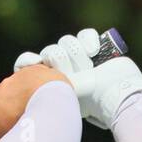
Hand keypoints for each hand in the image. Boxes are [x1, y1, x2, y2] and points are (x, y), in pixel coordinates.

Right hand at [0, 64, 71, 141]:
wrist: (52, 105)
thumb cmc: (34, 131)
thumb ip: (4, 137)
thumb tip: (4, 140)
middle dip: (7, 106)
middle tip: (26, 116)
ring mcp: (7, 84)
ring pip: (13, 88)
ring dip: (24, 94)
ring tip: (41, 105)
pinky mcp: (23, 71)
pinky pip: (28, 77)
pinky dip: (36, 83)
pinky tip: (47, 91)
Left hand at [13, 27, 141, 129]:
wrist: (116, 97)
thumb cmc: (90, 107)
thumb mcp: (60, 107)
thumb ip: (40, 101)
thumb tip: (24, 95)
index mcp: (50, 84)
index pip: (27, 65)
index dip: (28, 62)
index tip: (34, 63)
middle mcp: (62, 70)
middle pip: (50, 51)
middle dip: (62, 62)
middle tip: (75, 74)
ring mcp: (78, 59)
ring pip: (66, 41)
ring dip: (77, 53)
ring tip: (88, 67)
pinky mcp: (94, 47)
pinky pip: (83, 34)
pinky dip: (89, 39)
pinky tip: (94, 51)